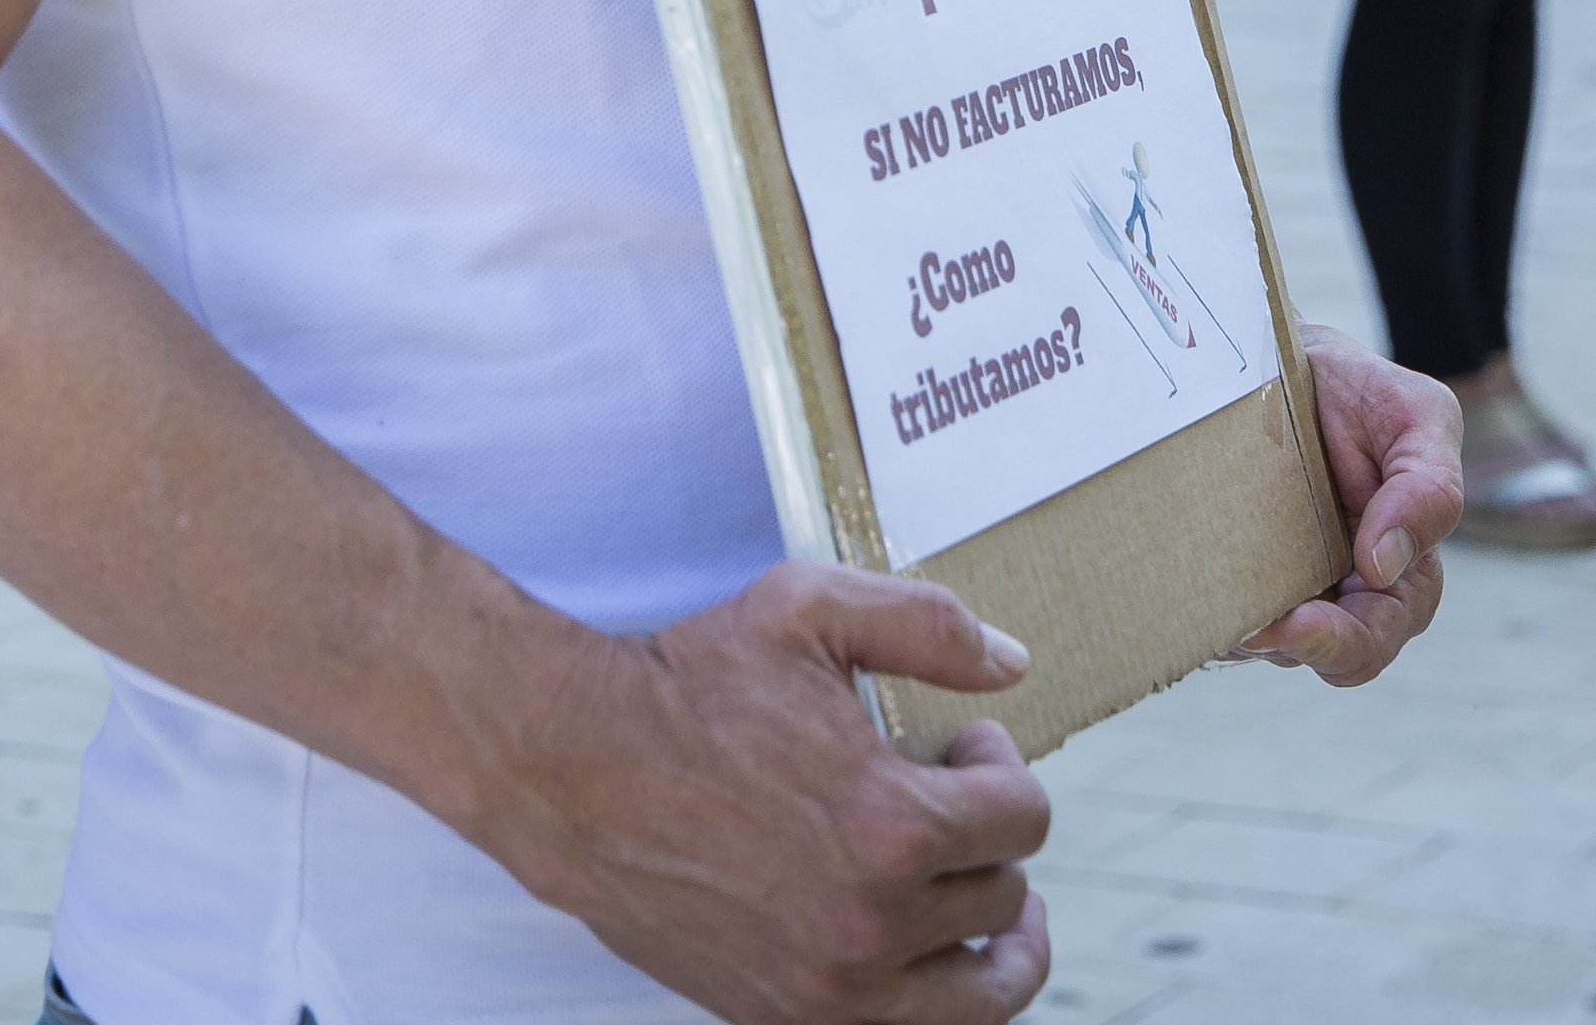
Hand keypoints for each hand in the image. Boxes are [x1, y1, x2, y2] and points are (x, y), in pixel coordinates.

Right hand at [481, 565, 1053, 1024]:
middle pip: (1002, 898)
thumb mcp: (808, 610)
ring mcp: (827, 987)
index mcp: (890, 825)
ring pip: (979, 993)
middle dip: (986, 837)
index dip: (1004, 767)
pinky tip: (927, 956)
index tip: (964, 747)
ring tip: (993, 911)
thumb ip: (927, 626)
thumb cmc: (686, 686)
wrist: (572, 768)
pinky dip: (933, 996)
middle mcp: (869, 924)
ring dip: (998, 944)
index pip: (1023, 820)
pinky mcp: (783, 1016)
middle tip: (945, 800)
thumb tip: (1011, 663)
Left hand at [1238, 327, 1457, 682]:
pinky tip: (1186, 586)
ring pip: (1262, 643)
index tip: (1300, 619)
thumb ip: (1429, 488)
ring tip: (1207, 598)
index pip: (1373, 640)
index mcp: (1401, 575)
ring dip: (1238, 630)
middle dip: (1287, 646)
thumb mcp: (1419, 417)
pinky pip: (1219, 612)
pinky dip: (1204, 608)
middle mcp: (1343, 595)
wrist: (1289, 358)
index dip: (1338, 643)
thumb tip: (1383, 566)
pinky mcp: (1235, 572)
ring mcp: (1286, 587)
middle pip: (1317, 658)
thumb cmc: (1365, 392)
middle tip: (1247, 629)